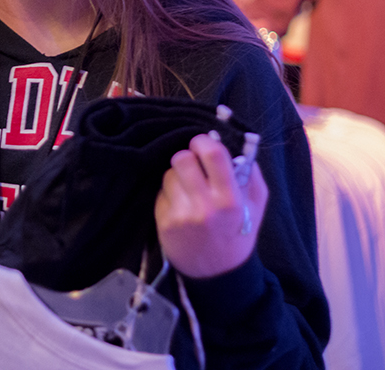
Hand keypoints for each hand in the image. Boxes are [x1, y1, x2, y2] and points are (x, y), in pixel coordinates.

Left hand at [155, 133, 268, 277]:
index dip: (204, 141)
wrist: (217, 274)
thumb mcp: (255, 206)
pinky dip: (169, 194)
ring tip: (189, 190)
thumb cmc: (238, 234)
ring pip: (169, 174)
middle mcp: (204, 206)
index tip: (202, 143)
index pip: (213, 154)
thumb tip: (236, 146)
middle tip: (194, 165)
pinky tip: (181, 206)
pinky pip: (161, 192)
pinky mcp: (163, 222)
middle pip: (182, 159)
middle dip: (187, 157)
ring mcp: (181, 215)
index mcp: (231, 200)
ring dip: (177, 176)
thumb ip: (250, 174)